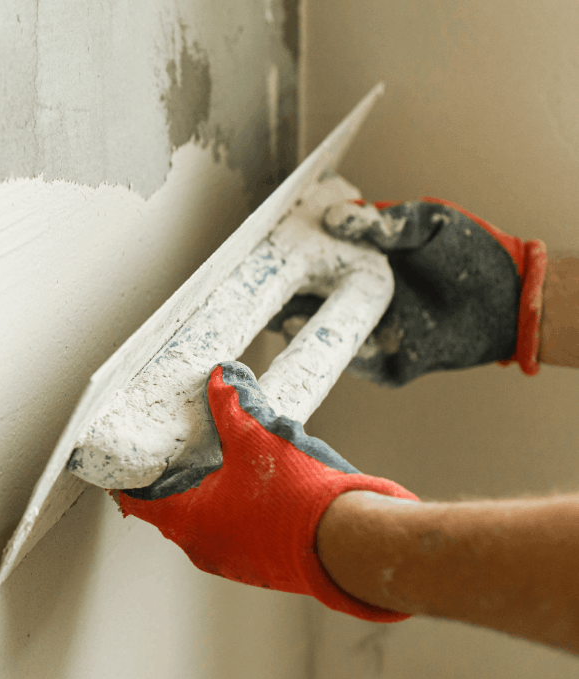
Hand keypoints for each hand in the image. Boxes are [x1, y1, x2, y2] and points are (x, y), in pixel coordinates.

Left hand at [117, 362, 417, 621]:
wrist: (351, 544)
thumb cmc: (298, 496)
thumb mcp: (258, 435)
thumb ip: (231, 405)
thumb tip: (220, 377)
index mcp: (187, 518)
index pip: (137, 499)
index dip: (128, 477)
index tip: (127, 461)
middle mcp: (202, 546)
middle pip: (172, 508)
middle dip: (176, 479)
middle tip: (183, 452)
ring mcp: (231, 561)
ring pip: (207, 522)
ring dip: (211, 496)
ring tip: (227, 465)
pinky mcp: (260, 566)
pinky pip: (237, 534)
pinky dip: (238, 511)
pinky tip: (260, 490)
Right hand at [267, 198, 546, 385]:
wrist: (512, 300)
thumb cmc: (472, 254)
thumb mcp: (428, 223)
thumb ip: (383, 222)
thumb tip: (334, 220)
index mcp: (361, 265)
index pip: (312, 264)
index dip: (286, 263)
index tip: (263, 256)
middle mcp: (359, 300)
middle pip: (306, 304)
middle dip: (280, 302)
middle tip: (261, 294)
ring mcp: (372, 333)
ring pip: (324, 337)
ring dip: (300, 330)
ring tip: (284, 318)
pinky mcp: (390, 364)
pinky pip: (359, 363)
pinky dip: (341, 355)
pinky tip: (324, 337)